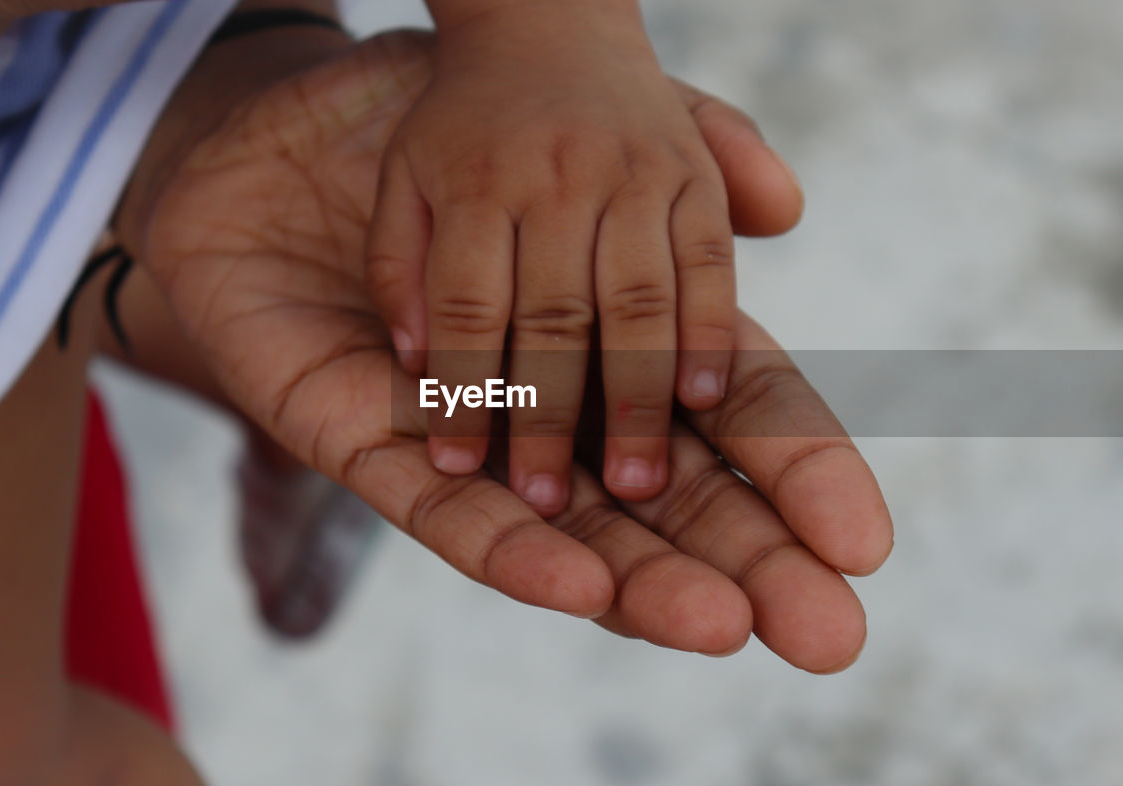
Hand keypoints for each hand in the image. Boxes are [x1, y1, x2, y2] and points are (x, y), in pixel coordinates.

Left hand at [125, 30, 883, 671]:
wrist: (258, 142)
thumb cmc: (423, 133)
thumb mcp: (564, 136)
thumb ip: (677, 158)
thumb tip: (786, 210)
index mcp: (614, 338)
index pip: (726, 417)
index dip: (793, 474)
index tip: (864, 542)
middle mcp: (556, 408)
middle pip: (671, 501)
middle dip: (748, 563)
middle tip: (831, 637)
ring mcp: (469, 437)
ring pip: (573, 530)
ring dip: (646, 581)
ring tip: (721, 625)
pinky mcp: (369, 445)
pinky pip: (442, 512)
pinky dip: (507, 550)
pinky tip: (574, 584)